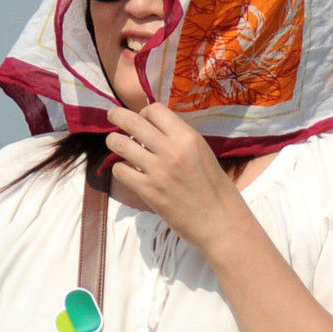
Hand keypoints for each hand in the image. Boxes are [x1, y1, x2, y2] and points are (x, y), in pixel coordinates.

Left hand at [105, 103, 249, 250]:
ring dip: (113, 141)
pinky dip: (119, 168)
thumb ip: (179, 140)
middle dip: (117, 115)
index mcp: (188, 137)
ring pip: (120, 144)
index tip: (142, 119)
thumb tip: (153, 129)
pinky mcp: (148, 191)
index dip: (144, 112)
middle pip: (132, 121)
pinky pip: (120, 171)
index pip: (155, 110)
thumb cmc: (214, 188)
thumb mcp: (202, 153)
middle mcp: (172, 150)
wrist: (220, 221)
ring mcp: (158, 171)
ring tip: (113, 142)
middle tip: (112, 115)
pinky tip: (125, 170)